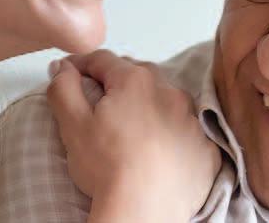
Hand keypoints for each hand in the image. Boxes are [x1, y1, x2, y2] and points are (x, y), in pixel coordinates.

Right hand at [46, 50, 220, 221]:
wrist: (143, 211)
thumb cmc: (108, 168)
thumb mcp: (72, 124)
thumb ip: (64, 87)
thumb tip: (62, 68)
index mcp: (135, 81)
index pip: (103, 60)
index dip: (81, 65)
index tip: (69, 73)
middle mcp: (170, 93)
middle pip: (137, 76)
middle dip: (117, 82)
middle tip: (100, 102)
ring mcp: (192, 121)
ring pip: (166, 101)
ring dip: (148, 105)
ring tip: (130, 126)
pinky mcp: (206, 149)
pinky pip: (186, 131)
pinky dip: (172, 133)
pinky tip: (156, 149)